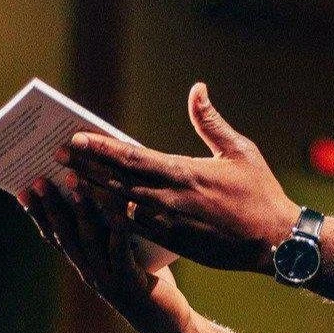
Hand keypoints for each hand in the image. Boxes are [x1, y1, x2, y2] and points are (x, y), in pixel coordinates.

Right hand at [18, 176, 192, 332]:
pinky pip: (120, 252)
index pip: (55, 237)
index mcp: (84, 265)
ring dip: (81, 209)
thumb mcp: (124, 252)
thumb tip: (108, 189)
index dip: (39, 215)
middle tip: (41, 179)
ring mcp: (107, 279)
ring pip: (88, 239)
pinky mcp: (129, 283)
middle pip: (65, 235)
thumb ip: (112, 230)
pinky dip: (118, 229)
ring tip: (74, 182)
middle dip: (52, 206)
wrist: (166, 323)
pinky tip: (119, 208)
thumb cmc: (147, 281)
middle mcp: (89, 272)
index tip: (24, 189)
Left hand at [57, 82, 299, 274]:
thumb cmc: (261, 193)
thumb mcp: (240, 151)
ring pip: (118, 207)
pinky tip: (94, 211)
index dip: (100, 147)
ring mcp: (169, 224)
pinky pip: (132, 230)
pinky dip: (110, 218)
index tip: (76, 138)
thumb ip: (211, 121)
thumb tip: (197, 89)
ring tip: (68, 180)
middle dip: (85, 167)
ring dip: (92, 193)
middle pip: (116, 181)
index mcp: (185, 172)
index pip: (132, 157)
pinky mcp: (172, 243)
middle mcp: (170, 198)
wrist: (275, 241)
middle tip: (58, 155)